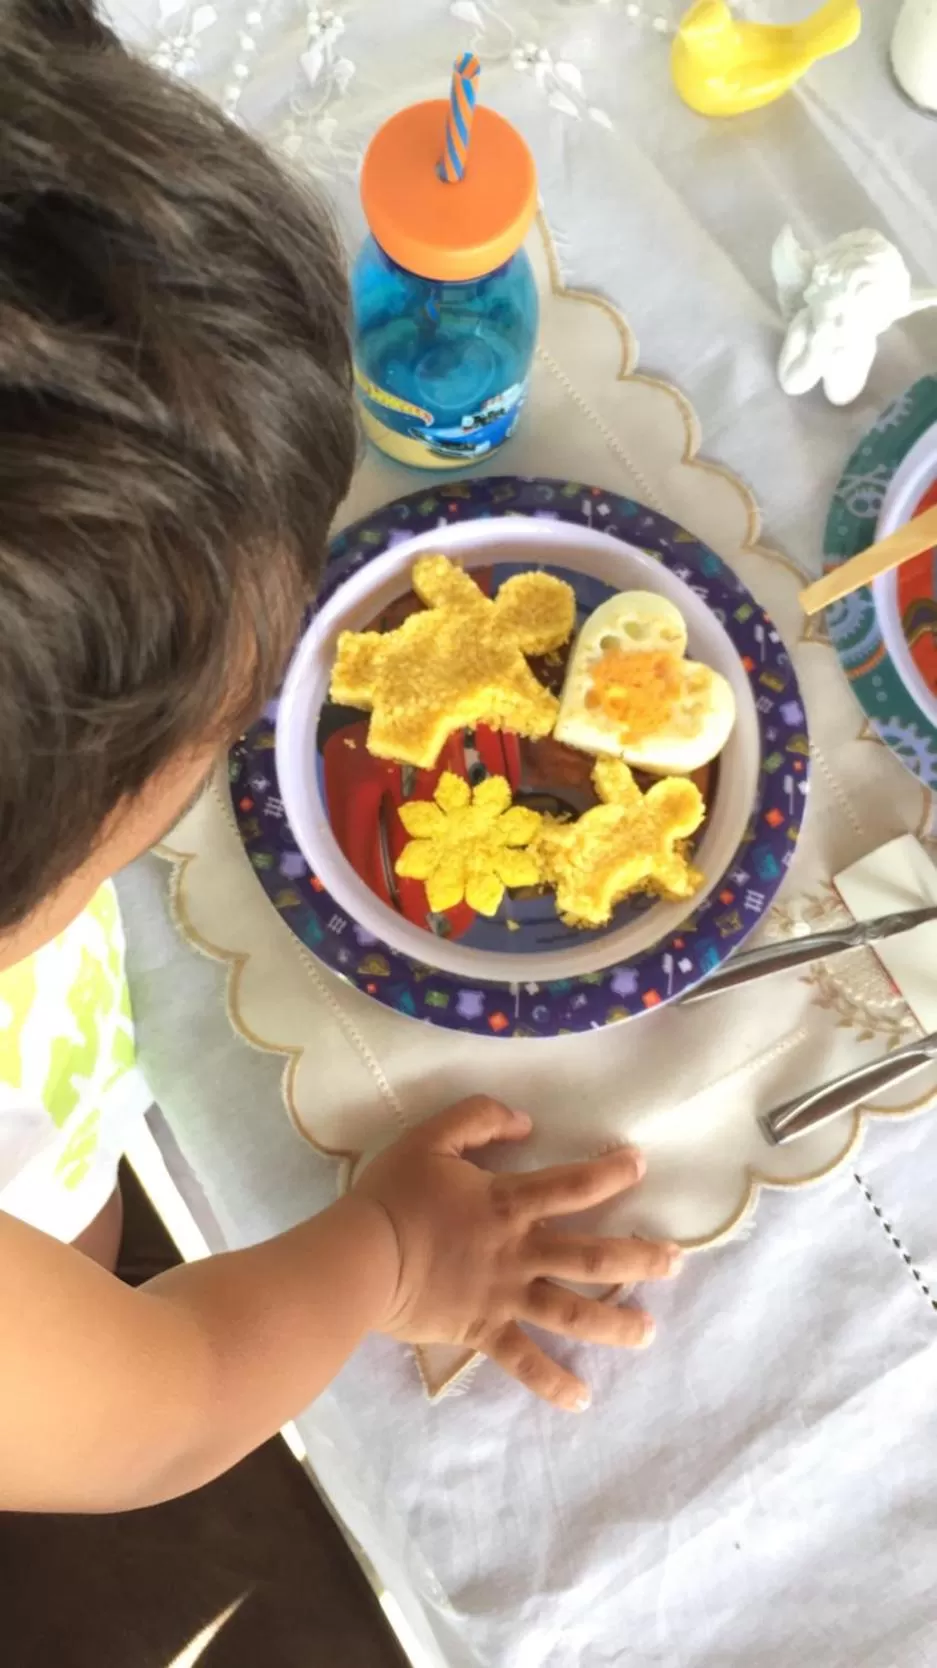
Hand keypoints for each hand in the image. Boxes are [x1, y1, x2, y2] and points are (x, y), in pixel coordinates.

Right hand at [352, 1095, 681, 1411]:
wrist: (360, 1257)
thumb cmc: (394, 1195)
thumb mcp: (432, 1138)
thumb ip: (479, 1118)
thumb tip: (526, 1122)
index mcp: (509, 1203)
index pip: (573, 1186)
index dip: (611, 1173)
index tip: (640, 1166)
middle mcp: (519, 1251)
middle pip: (593, 1257)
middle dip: (640, 1258)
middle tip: (676, 1260)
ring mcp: (505, 1295)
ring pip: (572, 1313)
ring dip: (615, 1324)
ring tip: (649, 1332)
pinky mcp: (483, 1330)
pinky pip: (524, 1360)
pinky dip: (553, 1383)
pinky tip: (583, 1400)